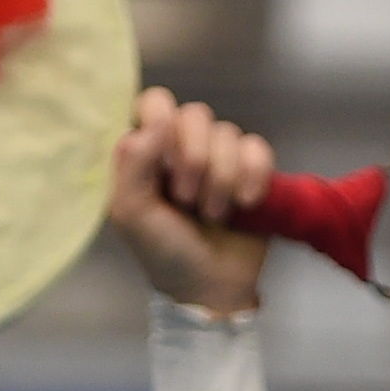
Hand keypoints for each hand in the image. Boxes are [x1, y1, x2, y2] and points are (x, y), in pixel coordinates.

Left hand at [107, 86, 277, 312]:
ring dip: (221, 179)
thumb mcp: (131, 213)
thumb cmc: (164, 251)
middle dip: (195, 159)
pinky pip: (258, 148)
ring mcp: (221, 155)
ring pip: (228, 133)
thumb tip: (158, 120)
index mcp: (148, 149)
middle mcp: (184, 145)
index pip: (154, 102)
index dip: (162, 121)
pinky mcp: (252, 169)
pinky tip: (246, 204)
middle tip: (187, 200)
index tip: (163, 155)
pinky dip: (253, 176)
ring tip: (214, 215)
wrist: (211, 287)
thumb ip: (132, 162)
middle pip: (195, 114)